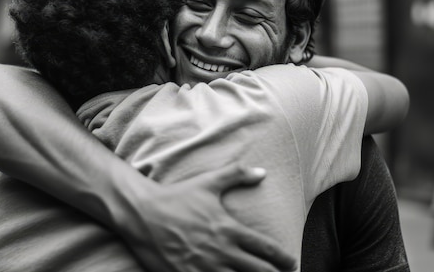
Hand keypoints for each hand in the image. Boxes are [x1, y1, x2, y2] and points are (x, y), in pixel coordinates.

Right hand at [118, 163, 296, 271]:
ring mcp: (204, 268)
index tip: (291, 262)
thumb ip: (237, 175)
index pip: (266, 249)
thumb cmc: (177, 196)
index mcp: (229, 229)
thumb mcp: (208, 182)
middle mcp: (220, 251)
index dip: (283, 258)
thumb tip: (262, 172)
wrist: (142, 214)